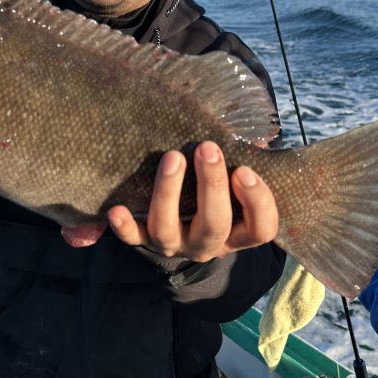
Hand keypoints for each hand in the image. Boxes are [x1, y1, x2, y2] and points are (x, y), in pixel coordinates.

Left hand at [106, 140, 278, 261]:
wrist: (180, 225)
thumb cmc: (215, 189)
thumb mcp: (235, 179)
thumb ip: (246, 158)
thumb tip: (257, 134)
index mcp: (238, 231)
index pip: (261, 229)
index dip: (257, 202)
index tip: (245, 170)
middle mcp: (207, 244)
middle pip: (214, 225)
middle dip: (212, 185)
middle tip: (208, 148)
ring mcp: (174, 244)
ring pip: (169, 230)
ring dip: (169, 193)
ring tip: (172, 157)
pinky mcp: (144, 240)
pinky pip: (132, 239)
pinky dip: (123, 227)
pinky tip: (116, 210)